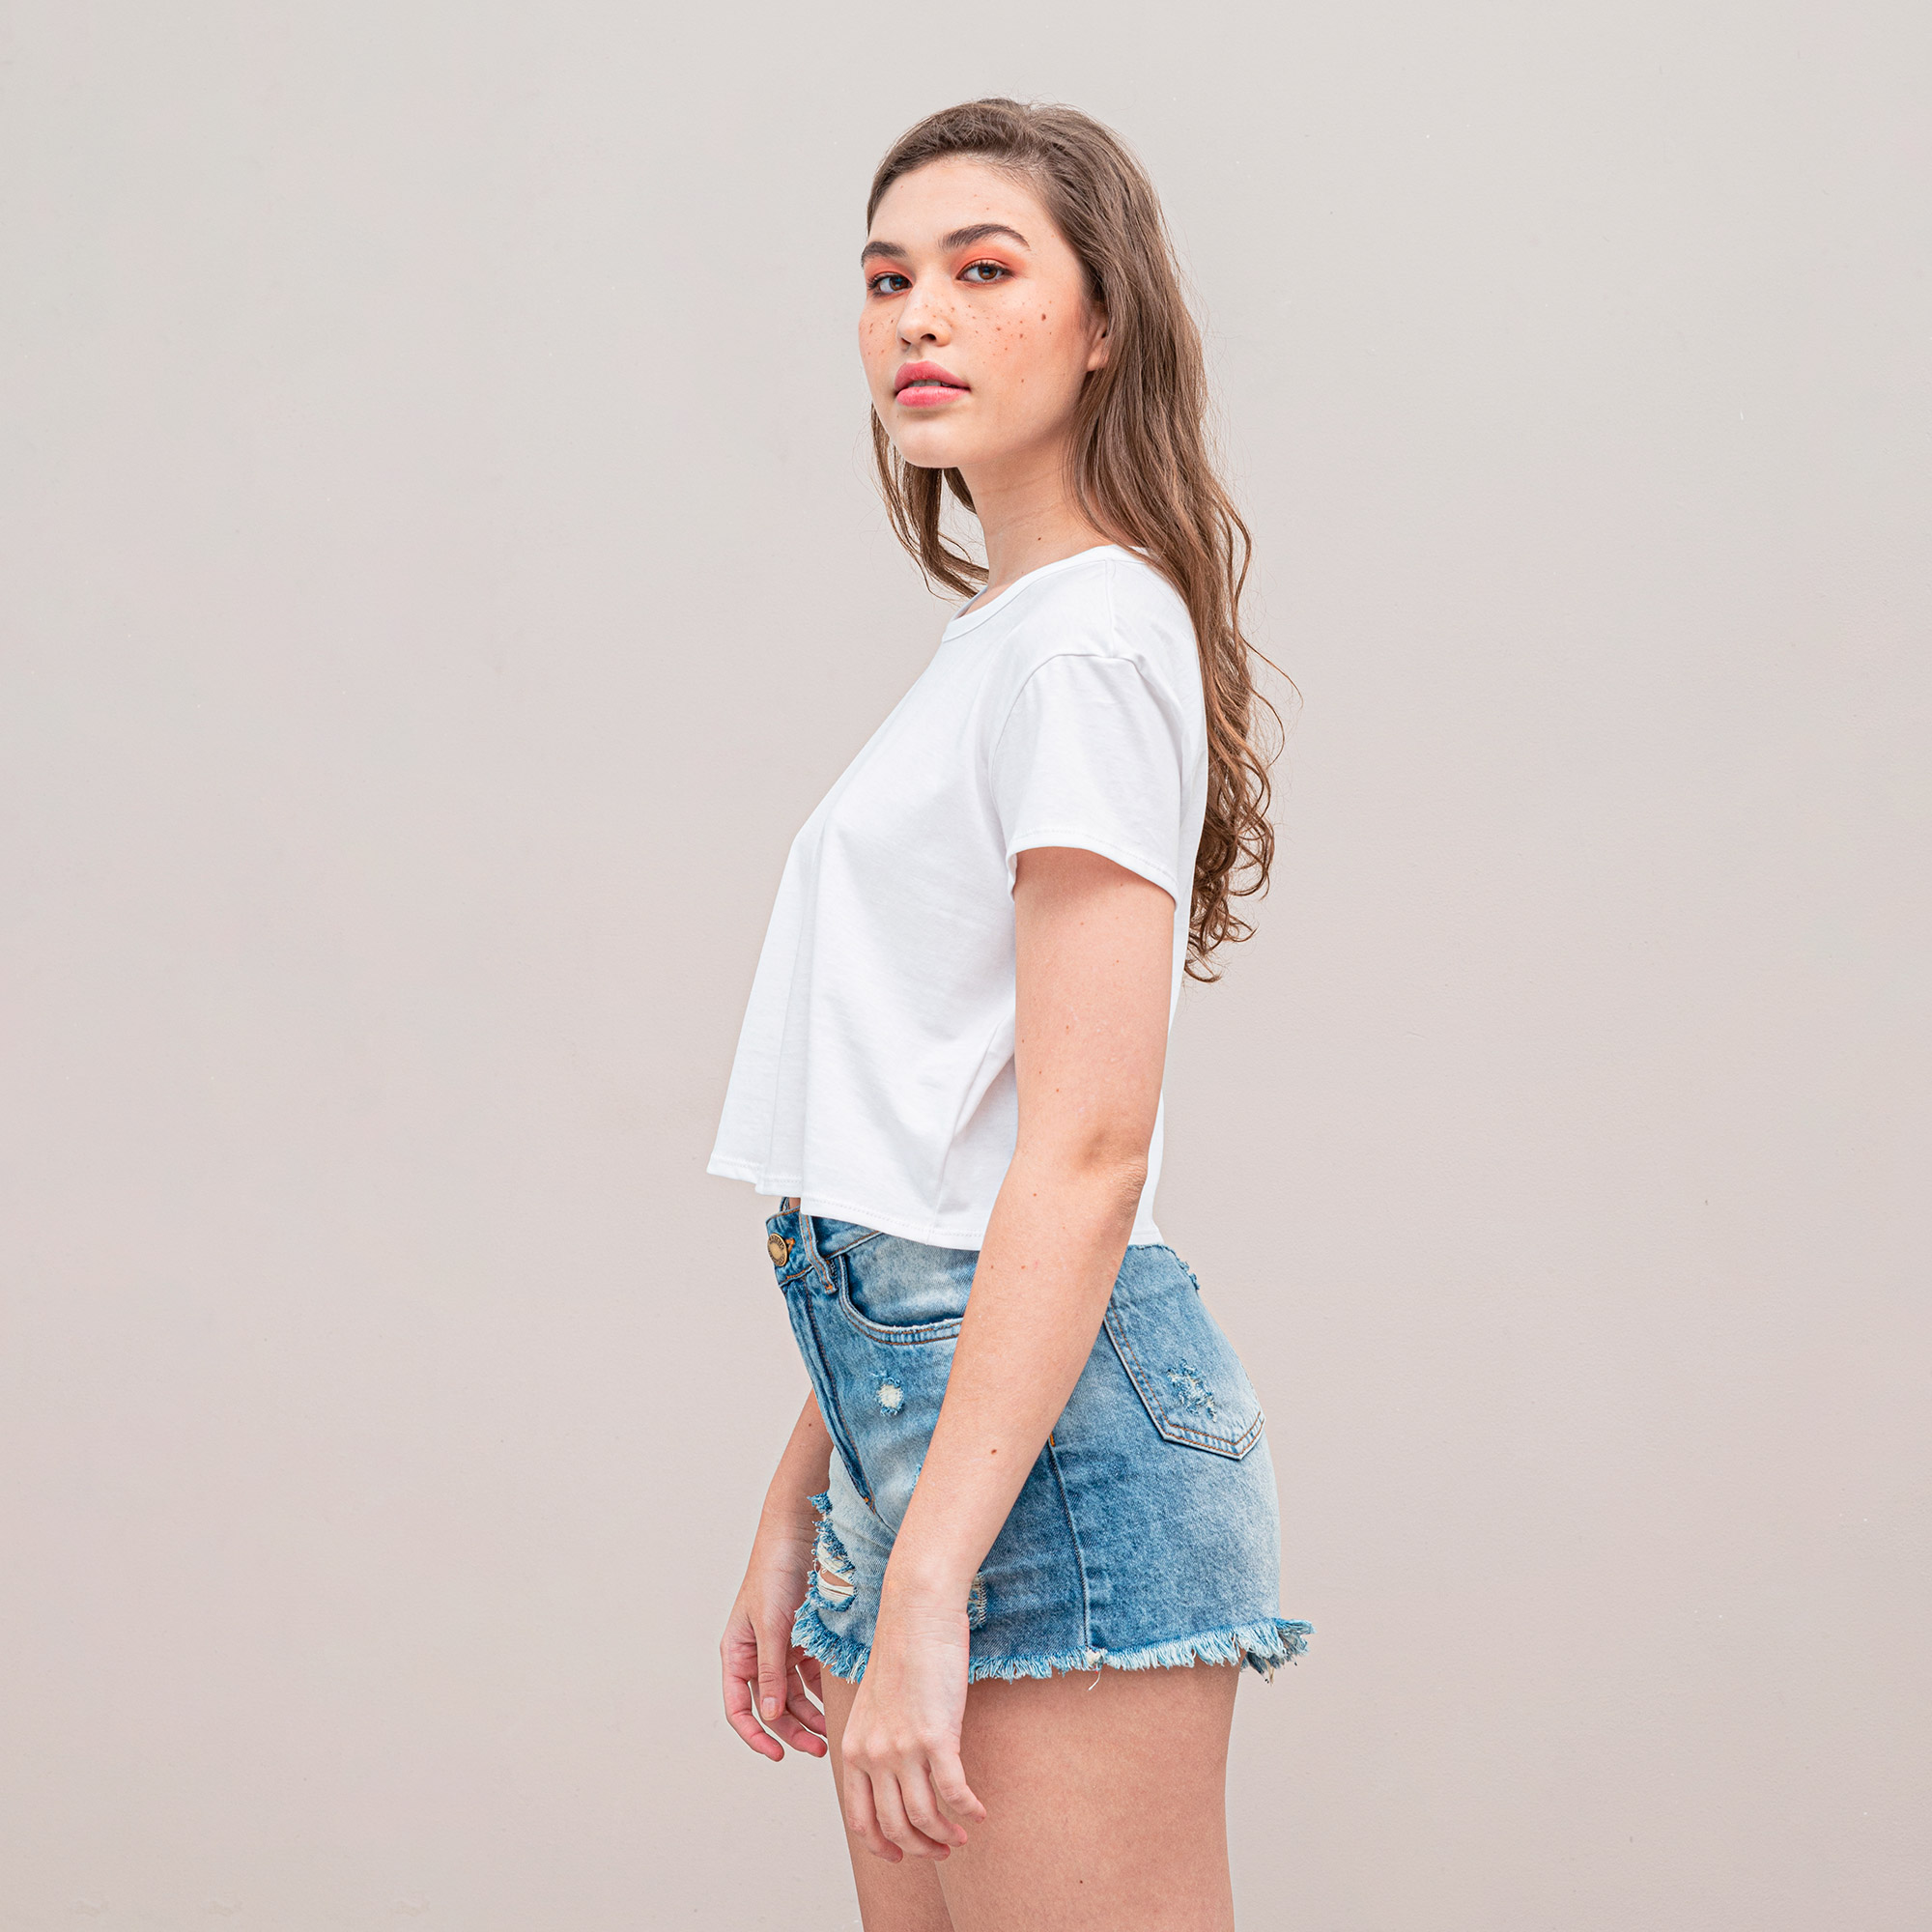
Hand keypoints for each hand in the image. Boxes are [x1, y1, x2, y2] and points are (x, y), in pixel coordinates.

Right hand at [720, 1509, 828, 1761]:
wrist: (799, 1533)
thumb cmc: (775, 1573)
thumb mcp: (771, 1625)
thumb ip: (772, 1671)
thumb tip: (771, 1716)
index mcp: (736, 1653)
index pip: (738, 1708)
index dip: (754, 1736)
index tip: (777, 1755)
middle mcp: (756, 1655)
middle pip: (770, 1707)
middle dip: (791, 1731)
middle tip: (818, 1749)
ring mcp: (780, 1648)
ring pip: (792, 1696)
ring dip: (809, 1715)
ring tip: (832, 1732)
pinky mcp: (801, 1639)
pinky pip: (809, 1676)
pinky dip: (821, 1692)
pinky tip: (837, 1704)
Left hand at [838, 1594, 988, 1860]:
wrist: (916, 1612)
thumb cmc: (903, 1651)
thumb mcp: (875, 1703)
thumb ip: (878, 1739)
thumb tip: (896, 1773)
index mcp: (854, 1748)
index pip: (860, 1819)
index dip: (882, 1847)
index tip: (903, 1855)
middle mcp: (874, 1753)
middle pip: (894, 1827)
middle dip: (920, 1848)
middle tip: (943, 1849)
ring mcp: (903, 1747)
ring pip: (923, 1817)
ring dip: (946, 1836)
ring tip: (963, 1835)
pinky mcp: (936, 1736)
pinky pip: (954, 1792)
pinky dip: (969, 1810)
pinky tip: (980, 1812)